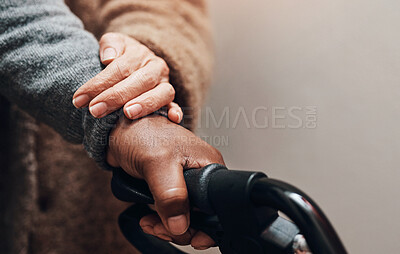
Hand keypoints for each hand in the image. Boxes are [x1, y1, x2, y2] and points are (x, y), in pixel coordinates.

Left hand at [72, 32, 182, 123]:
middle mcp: (156, 68)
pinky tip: (172, 119)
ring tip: (127, 113)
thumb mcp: (114, 43)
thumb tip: (108, 58)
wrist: (139, 61)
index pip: (119, 68)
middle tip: (95, 110)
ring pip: (162, 93)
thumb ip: (110, 45)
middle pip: (139, 82)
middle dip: (116, 96)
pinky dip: (175, 112)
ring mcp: (165, 84)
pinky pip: (175, 106)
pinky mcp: (170, 100)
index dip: (98, 84)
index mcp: (140, 54)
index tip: (79, 99)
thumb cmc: (120, 56)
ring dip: (145, 104)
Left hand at [107, 115, 224, 249]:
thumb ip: (171, 195)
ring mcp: (184, 182)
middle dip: (180, 228)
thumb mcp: (158, 163)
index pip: (216, 205)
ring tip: (150, 223)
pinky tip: (148, 217)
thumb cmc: (140, 132)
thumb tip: (180, 224)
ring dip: (166, 226)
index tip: (190, 236)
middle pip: (201, 215)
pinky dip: (159, 220)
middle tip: (161, 229)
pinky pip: (170, 212)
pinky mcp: (169, 187)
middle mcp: (199, 174)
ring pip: (184, 217)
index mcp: (208, 164)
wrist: (117, 130)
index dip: (204, 225)